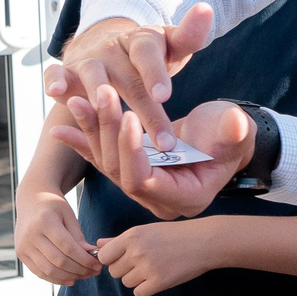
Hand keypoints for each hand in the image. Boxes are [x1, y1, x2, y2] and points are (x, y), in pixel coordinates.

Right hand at [16, 187, 98, 284]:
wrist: (31, 199)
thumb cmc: (54, 206)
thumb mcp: (69, 215)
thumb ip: (79, 236)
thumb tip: (91, 256)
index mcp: (44, 221)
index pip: (68, 248)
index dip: (85, 260)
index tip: (98, 264)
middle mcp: (30, 235)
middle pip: (59, 261)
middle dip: (80, 270)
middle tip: (95, 272)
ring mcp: (23, 246)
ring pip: (49, 270)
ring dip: (70, 277)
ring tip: (85, 275)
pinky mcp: (21, 254)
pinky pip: (40, 272)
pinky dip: (56, 279)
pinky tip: (71, 279)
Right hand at [44, 7, 216, 148]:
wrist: (105, 43)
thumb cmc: (146, 53)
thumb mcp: (170, 43)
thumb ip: (189, 34)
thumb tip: (206, 8)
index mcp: (141, 41)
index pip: (149, 55)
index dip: (155, 74)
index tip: (164, 95)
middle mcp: (113, 49)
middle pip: (129, 80)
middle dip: (145, 110)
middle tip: (164, 141)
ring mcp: (89, 59)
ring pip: (93, 76)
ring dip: (96, 90)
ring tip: (102, 105)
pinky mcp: (67, 71)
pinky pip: (57, 75)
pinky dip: (54, 81)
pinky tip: (55, 93)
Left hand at [50, 95, 251, 220]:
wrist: (222, 138)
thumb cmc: (231, 134)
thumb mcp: (235, 130)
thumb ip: (234, 130)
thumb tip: (236, 124)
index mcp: (186, 197)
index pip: (146, 181)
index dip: (133, 152)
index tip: (129, 117)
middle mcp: (159, 199)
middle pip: (121, 172)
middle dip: (109, 134)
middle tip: (103, 95)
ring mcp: (143, 188)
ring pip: (108, 164)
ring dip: (92, 132)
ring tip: (77, 101)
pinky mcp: (131, 172)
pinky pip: (103, 160)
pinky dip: (83, 143)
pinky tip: (60, 128)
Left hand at [97, 221, 217, 295]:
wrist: (204, 242)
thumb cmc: (175, 234)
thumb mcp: (147, 231)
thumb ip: (120, 240)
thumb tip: (98, 245)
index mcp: (131, 236)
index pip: (104, 256)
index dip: (112, 259)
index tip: (124, 258)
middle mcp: (136, 251)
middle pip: (114, 272)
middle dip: (125, 270)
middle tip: (144, 263)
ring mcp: (147, 267)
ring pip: (126, 282)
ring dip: (137, 279)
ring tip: (154, 268)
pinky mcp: (159, 282)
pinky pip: (139, 293)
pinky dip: (146, 288)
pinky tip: (158, 278)